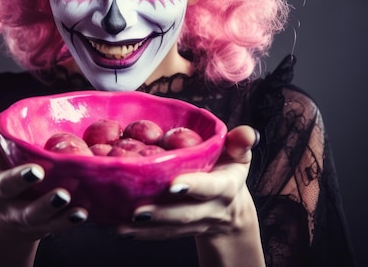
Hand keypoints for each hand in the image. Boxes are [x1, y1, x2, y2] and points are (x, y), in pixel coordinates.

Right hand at [0, 108, 87, 240]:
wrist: (4, 212)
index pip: (6, 184)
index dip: (20, 178)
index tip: (37, 171)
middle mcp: (13, 209)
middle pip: (28, 211)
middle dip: (45, 204)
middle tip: (63, 194)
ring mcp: (32, 221)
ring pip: (47, 222)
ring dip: (63, 217)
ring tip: (80, 210)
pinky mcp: (48, 226)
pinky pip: (61, 226)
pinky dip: (72, 221)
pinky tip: (86, 212)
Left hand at [116, 125, 259, 239]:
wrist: (230, 208)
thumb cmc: (228, 170)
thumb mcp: (239, 155)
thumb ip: (240, 142)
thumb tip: (248, 132)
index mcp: (225, 186)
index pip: (210, 187)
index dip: (194, 186)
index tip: (174, 185)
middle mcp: (210, 209)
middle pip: (186, 214)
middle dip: (162, 214)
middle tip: (138, 210)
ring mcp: (194, 223)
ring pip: (170, 229)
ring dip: (146, 229)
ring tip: (122, 225)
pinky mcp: (179, 231)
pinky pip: (160, 235)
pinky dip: (141, 235)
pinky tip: (120, 230)